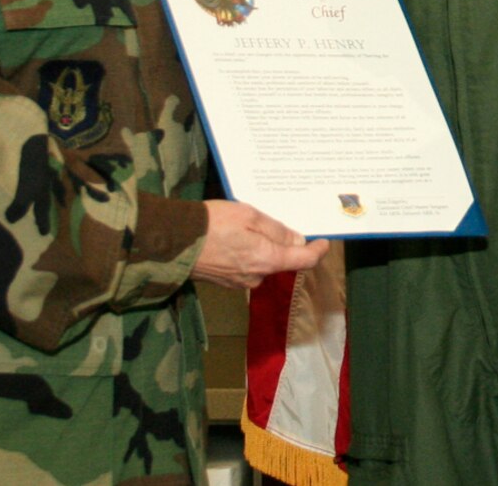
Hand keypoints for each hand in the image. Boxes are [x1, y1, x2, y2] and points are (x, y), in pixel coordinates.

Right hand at [191, 199, 329, 288]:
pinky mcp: (227, 281)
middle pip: (282, 261)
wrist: (173, 241)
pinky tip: (235, 237)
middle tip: (275, 220)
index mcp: (266, 260)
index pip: (304, 261)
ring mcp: (240, 281)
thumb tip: (298, 241)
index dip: (318, 251)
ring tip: (247, 225)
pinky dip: (248, 252)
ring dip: (263, 246)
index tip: (324, 241)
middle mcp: (256, 276)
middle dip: (283, 242)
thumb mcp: (250, 216)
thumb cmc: (212, 224)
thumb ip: (277, 230)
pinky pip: (247, 266)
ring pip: (263, 262)